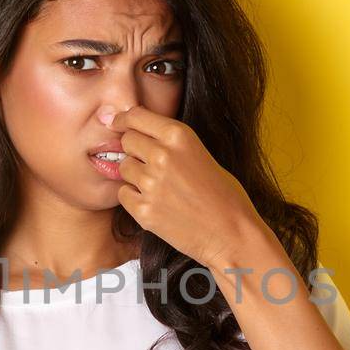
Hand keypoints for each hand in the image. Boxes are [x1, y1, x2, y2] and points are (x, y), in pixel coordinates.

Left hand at [104, 106, 266, 269]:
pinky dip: (134, 198)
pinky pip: (123, 194)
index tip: (118, 123)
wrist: (231, 233)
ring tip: (158, 186)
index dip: (124, 119)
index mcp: (179, 136)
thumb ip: (171, 143)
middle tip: (149, 163)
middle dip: (133, 149)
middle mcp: (162, 155)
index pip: (136, 116)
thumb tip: (141, 135)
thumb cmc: (224, 195)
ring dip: (134, 174)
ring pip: (124, 167)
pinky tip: (155, 203)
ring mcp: (150, 184)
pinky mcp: (144, 210)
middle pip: (127, 141)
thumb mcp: (200, 153)